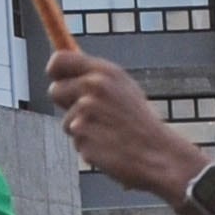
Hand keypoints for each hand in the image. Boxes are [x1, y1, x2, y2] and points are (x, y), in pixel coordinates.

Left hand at [47, 49, 205, 202]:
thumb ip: (95, 78)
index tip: (58, 79)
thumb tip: (65, 69)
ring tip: (108, 133)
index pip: (60, 59)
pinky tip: (108, 147)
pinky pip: (76, 142)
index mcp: (105, 72)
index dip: (55, 71)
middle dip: (66, 104)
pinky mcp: (83, 135)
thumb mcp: (124, 89)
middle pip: (55, 90)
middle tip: (93, 114)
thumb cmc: (140, 123)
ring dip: (81, 130)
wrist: (159, 154)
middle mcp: (93, 87)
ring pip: (65, 122)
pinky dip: (89, 147)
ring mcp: (86, 111)